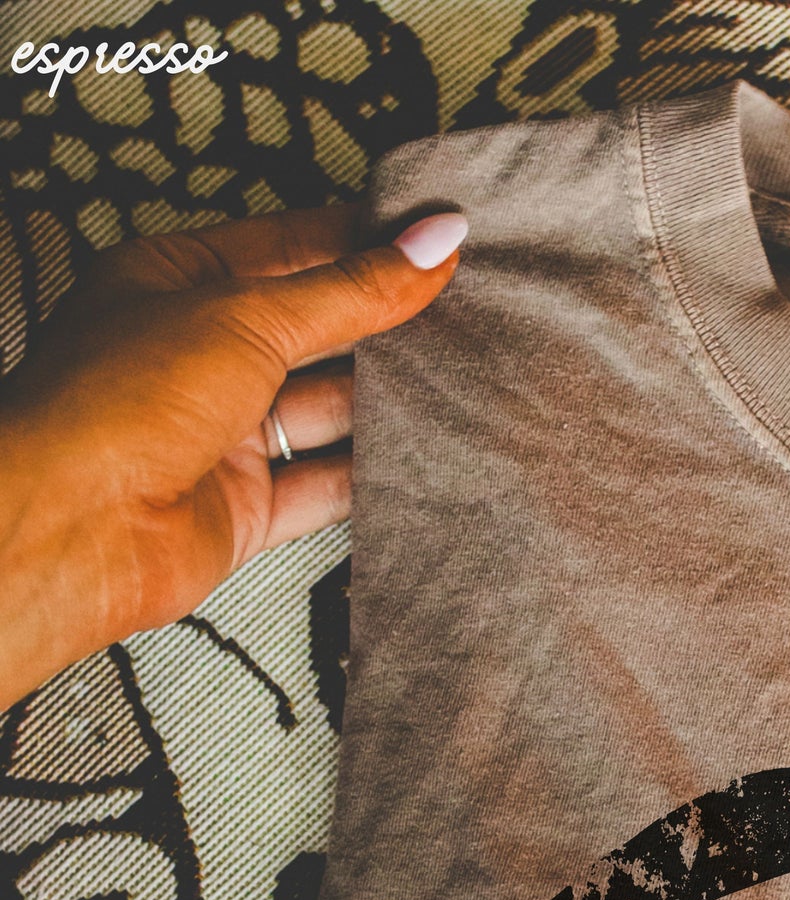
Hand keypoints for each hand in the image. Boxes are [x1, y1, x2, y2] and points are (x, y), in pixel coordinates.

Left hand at [0, 203, 466, 712]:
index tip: (438, 234)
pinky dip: (372, 477)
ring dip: (385, 404)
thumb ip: (353, 290)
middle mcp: (197, 356)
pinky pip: (324, 485)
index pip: (289, 249)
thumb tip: (432, 242)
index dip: (364, 240)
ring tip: (464, 382)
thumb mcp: (247, 318)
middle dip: (383, 325)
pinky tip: (425, 459)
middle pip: (313, 332)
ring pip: (324, 411)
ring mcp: (222, 434)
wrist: (75, 528)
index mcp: (173, 282)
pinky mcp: (246, 506)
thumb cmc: (118, 403)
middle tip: (467, 311)